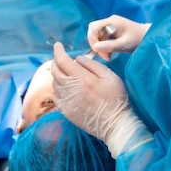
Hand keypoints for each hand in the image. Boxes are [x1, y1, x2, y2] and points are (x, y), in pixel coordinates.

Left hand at [51, 42, 151, 156]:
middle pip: (55, 70)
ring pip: (54, 83)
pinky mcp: (65, 111)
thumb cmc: (116, 99)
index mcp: (82, 78)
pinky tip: (67, 88)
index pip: (62, 60)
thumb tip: (78, 59)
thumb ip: (92, 65)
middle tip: (62, 58)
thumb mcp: (110, 77)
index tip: (58, 45)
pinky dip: (58, 88)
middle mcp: (71, 89)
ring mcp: (66, 101)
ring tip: (69, 74)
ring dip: (58, 75)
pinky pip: (56, 95)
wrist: (115, 125)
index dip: (58, 50)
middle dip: (56, 61)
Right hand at [87, 15, 150, 60]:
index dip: (92, 39)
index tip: (97, 50)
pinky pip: (103, 38)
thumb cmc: (139, 39)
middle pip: (94, 31)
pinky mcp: (113, 31)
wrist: (150, 37)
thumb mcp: (125, 44)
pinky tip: (110, 52)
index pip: (93, 27)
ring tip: (108, 56)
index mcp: (112, 22)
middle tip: (105, 55)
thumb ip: (110, 46)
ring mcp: (111, 25)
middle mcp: (110, 21)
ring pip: (98, 36)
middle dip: (96, 44)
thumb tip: (95, 47)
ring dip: (100, 47)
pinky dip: (104, 46)